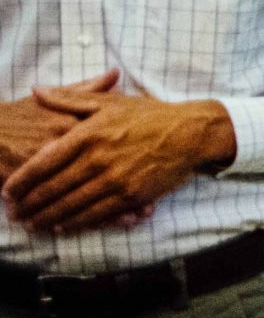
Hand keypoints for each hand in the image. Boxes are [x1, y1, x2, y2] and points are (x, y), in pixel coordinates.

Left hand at [4, 88, 232, 234]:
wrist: (191, 132)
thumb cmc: (149, 115)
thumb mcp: (108, 101)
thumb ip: (68, 98)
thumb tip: (37, 91)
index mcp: (87, 135)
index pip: (43, 163)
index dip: (22, 181)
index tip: (7, 192)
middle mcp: (98, 159)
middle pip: (53, 189)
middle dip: (30, 205)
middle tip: (14, 215)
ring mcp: (116, 180)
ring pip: (72, 205)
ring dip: (48, 218)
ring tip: (32, 225)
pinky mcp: (133, 196)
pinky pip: (98, 213)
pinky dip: (77, 222)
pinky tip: (63, 226)